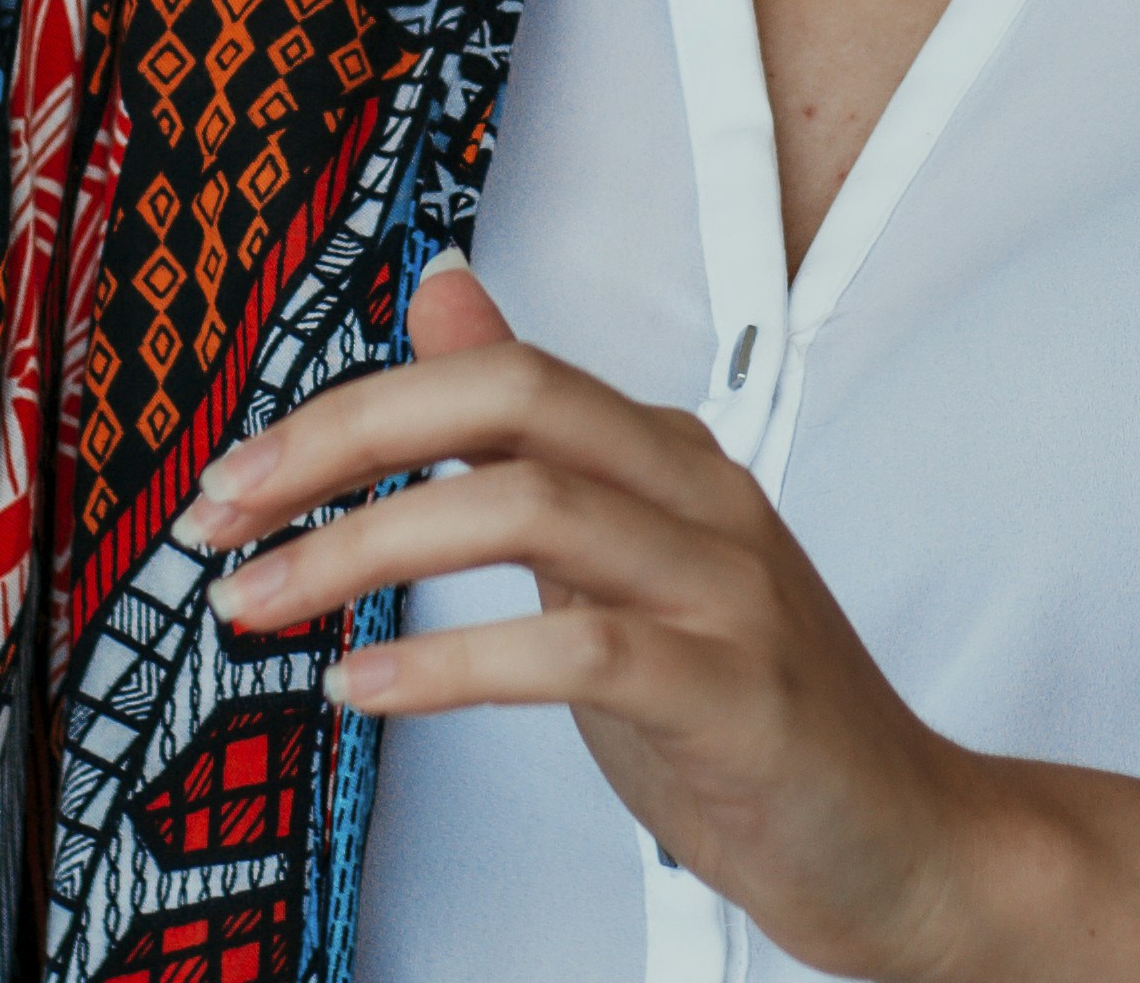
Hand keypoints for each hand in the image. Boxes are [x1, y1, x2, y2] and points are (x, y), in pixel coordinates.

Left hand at [187, 259, 1013, 979]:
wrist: (907, 841)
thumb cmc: (752, 715)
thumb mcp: (621, 559)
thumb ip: (529, 436)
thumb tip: (444, 298)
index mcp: (666, 458)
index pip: (495, 374)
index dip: (351, 410)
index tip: (243, 477)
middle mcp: (700, 499)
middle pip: (512, 403)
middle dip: (345, 445)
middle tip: (232, 517)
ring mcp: (725, 591)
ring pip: (529, 508)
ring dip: (367, 553)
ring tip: (269, 605)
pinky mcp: (736, 695)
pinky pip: (579, 649)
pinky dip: (454, 662)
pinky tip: (370, 685)